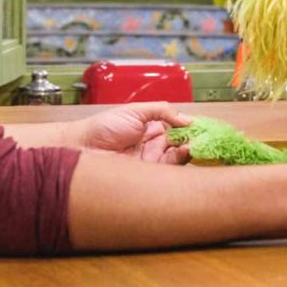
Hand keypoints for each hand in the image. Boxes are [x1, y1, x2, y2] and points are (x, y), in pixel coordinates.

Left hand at [77, 103, 192, 164]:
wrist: (83, 147)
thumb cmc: (104, 126)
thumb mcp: (136, 110)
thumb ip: (162, 111)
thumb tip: (188, 119)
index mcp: (151, 127)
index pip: (177, 128)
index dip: (190, 127)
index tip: (203, 126)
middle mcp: (153, 145)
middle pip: (180, 143)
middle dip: (193, 139)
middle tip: (203, 136)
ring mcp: (151, 161)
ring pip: (177, 157)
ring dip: (189, 150)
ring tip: (195, 143)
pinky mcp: (148, 175)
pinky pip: (168, 170)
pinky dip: (180, 161)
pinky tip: (186, 152)